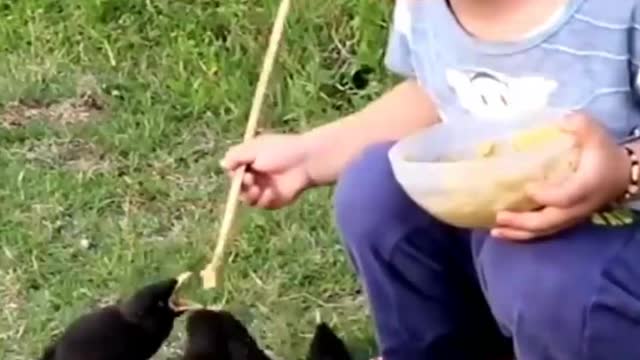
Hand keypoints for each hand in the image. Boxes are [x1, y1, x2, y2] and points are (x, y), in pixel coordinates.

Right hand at [220, 133, 313, 208]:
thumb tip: (222, 164)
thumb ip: (236, 155)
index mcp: (252, 161)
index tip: (240, 172)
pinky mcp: (275, 199)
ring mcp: (266, 188)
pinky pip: (262, 205)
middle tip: (250, 180)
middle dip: (241, 186)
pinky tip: (270, 193)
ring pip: (248, 199)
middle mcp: (257, 175)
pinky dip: (263, 200)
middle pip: (239, 187)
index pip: (234, 171)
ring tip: (257, 189)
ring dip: (249, 196)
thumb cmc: (281, 150)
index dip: (234, 174)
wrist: (306, 162)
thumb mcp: (255, 148)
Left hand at [491, 113, 630, 240]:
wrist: (621, 175)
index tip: (528, 188)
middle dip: (522, 222)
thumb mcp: (596, 135)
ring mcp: (571, 217)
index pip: (566, 197)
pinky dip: (523, 233)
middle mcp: (577, 207)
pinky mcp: (564, 220)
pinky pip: (544, 231)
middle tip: (499, 216)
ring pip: (544, 231)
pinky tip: (504, 231)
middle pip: (549, 221)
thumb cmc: (603, 154)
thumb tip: (563, 121)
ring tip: (495, 231)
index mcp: (586, 186)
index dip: (547, 196)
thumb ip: (582, 125)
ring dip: (518, 232)